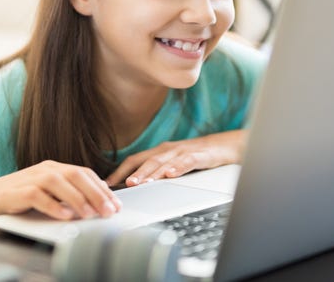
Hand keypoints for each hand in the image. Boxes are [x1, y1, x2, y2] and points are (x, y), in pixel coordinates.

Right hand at [0, 160, 122, 228]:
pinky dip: (53, 206)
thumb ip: (66, 196)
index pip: (84, 173)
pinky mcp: (15, 192)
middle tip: (110, 211)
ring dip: (77, 199)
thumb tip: (95, 204)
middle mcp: (43, 170)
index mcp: (53, 168)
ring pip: (59, 182)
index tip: (116, 204)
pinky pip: (37, 196)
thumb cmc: (17, 200)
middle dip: (96, 193)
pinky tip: (65, 216)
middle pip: (76, 175)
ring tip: (90, 214)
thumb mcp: (46, 195)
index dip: (102, 188)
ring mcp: (29, 178)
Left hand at [105, 130, 246, 186]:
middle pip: (147, 161)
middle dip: (134, 174)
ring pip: (164, 162)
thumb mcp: (173, 163)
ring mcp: (183, 151)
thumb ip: (156, 172)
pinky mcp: (200, 155)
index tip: (107, 184)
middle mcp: (168, 150)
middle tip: (123, 185)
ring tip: (143, 183)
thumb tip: (134, 187)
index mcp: (159, 152)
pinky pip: (188, 161)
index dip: (120, 171)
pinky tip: (172, 174)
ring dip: (152, 173)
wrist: (226, 145)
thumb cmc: (196, 156)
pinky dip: (179, 167)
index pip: (134, 160)